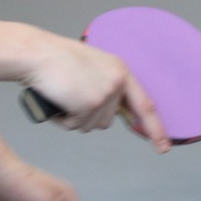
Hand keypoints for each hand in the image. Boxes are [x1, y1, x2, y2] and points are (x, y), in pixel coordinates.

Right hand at [22, 32, 169, 150]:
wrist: (36, 53)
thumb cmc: (55, 60)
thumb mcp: (91, 68)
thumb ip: (106, 86)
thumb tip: (110, 113)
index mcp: (120, 70)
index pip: (145, 105)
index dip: (155, 129)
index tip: (164, 147)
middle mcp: (118, 81)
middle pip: (108, 120)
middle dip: (86, 115)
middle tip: (69, 94)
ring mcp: (105, 93)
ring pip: (91, 125)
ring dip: (73, 117)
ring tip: (62, 94)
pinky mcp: (90, 104)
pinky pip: (75, 126)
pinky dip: (63, 119)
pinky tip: (57, 100)